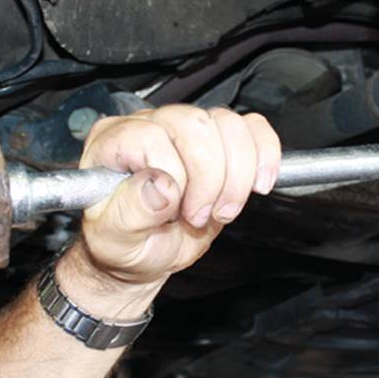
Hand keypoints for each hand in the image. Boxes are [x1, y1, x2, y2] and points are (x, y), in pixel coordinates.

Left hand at [57, 105, 279, 316]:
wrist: (147, 253)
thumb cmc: (124, 243)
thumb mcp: (113, 240)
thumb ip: (128, 213)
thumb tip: (160, 185)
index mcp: (113, 142)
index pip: (152, 136)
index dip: (174, 175)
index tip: (177, 211)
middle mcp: (150, 126)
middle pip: (195, 124)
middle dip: (210, 178)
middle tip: (201, 215)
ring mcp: (186, 130)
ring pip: (229, 124)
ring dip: (238, 174)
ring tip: (223, 209)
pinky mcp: (220, 141)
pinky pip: (252, 128)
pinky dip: (265, 155)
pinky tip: (257, 184)